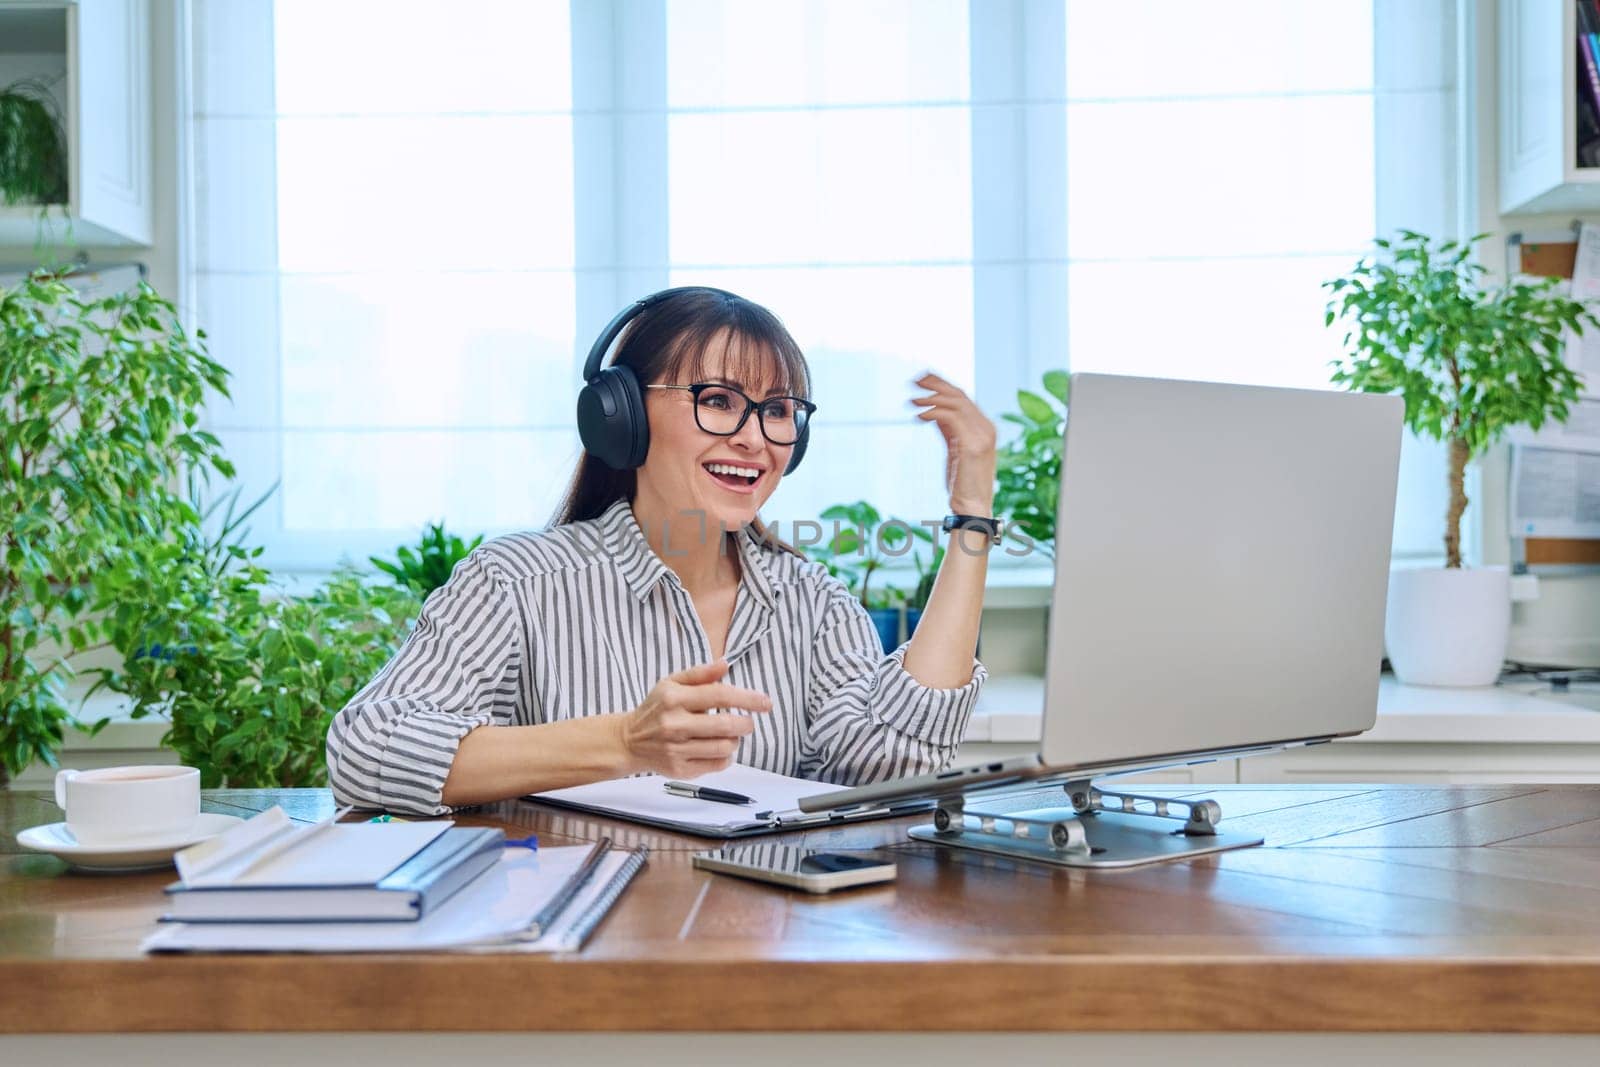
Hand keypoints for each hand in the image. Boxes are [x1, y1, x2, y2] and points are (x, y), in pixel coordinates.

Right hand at [617, 659, 771, 777]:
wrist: (629, 741)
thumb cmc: (656, 709)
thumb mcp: (671, 683)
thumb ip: (700, 674)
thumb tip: (725, 663)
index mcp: (674, 698)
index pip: (719, 695)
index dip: (747, 698)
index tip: (765, 702)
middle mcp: (674, 724)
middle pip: (724, 725)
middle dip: (745, 723)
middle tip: (747, 722)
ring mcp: (676, 749)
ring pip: (723, 747)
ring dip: (735, 740)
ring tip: (729, 735)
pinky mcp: (679, 769)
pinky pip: (716, 764)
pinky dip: (726, 757)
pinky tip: (719, 748)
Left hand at [909, 371, 996, 515]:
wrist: (972, 507)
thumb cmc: (962, 483)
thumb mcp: (954, 450)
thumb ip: (948, 430)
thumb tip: (934, 412)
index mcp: (984, 427)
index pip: (963, 397)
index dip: (942, 385)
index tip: (923, 379)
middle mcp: (986, 428)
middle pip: (959, 395)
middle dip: (935, 384)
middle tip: (914, 380)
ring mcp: (982, 435)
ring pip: (955, 403)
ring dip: (931, 397)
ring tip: (912, 399)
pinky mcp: (972, 445)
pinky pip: (950, 418)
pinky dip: (933, 412)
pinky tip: (919, 415)